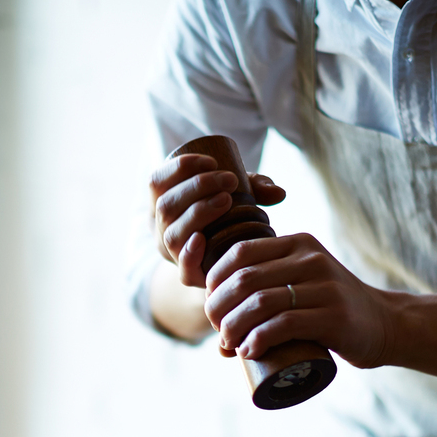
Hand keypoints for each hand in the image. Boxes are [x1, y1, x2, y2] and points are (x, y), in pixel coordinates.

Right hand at [149, 155, 284, 288]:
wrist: (221, 256)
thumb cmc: (225, 216)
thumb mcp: (234, 195)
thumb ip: (254, 189)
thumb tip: (280, 193)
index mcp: (162, 202)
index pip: (157, 181)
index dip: (179, 168)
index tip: (211, 161)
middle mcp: (161, 229)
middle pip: (166, 206)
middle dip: (197, 187)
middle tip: (229, 180)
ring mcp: (172, 254)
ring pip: (173, 234)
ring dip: (198, 213)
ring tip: (226, 200)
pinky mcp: (188, 275)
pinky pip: (182, 269)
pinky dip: (190, 254)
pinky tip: (202, 239)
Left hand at [203, 233, 393, 368]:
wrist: (384, 325)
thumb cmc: (330, 311)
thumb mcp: (302, 285)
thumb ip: (267, 294)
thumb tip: (218, 336)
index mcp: (298, 244)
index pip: (239, 252)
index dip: (215, 281)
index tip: (212, 308)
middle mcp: (310, 259)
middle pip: (244, 279)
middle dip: (219, 308)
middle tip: (219, 332)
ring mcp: (324, 287)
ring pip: (259, 303)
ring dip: (233, 328)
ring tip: (229, 345)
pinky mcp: (333, 316)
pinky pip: (283, 325)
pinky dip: (258, 340)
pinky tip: (248, 351)